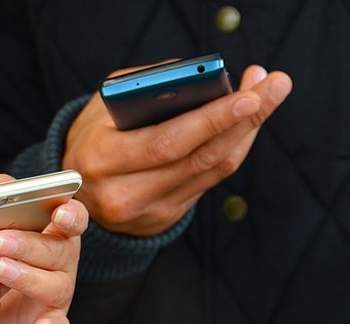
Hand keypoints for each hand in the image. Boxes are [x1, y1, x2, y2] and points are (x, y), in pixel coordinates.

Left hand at [0, 193, 87, 323]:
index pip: (74, 217)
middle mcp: (64, 260)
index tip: (58, 212)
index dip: (70, 214)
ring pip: (55, 285)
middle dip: (29, 244)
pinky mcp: (50, 320)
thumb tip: (1, 188)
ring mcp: (60, 291)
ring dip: (28, 277)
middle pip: (59, 250)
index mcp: (56, 230)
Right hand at [62, 64, 291, 235]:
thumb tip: (200, 78)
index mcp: (101, 159)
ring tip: (266, 97)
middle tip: (274, 86)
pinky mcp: (165, 218)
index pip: (167, 142)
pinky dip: (232, 151)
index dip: (211, 120)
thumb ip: (145, 87)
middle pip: (199, 158)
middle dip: (244, 120)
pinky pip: (209, 182)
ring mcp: (147, 212)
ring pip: (212, 171)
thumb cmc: (92, 138)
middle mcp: (124, 193)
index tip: (247, 96)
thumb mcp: (103, 106)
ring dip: (246, 133)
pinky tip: (245, 126)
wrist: (76, 192)